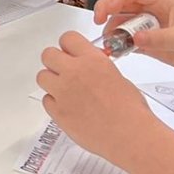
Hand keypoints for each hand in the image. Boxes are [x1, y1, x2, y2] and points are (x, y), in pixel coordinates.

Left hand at [36, 33, 172, 166]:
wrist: (129, 135)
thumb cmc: (131, 109)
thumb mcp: (116, 76)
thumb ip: (96, 67)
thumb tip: (87, 67)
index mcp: (92, 60)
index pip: (67, 38)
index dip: (68, 47)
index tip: (72, 54)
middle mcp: (74, 72)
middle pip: (48, 54)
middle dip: (55, 62)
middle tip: (66, 72)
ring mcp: (63, 92)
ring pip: (42, 77)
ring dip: (52, 82)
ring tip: (66, 92)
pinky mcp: (57, 112)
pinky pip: (46, 100)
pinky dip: (54, 103)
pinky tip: (69, 108)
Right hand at [92, 0, 173, 78]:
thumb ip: (158, 39)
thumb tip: (133, 39)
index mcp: (165, 2)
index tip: (104, 12)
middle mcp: (156, 12)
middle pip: (126, 6)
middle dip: (111, 15)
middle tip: (101, 29)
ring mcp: (154, 28)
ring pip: (127, 25)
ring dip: (116, 33)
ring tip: (110, 45)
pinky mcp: (154, 44)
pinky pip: (133, 41)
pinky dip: (123, 46)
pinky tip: (117, 52)